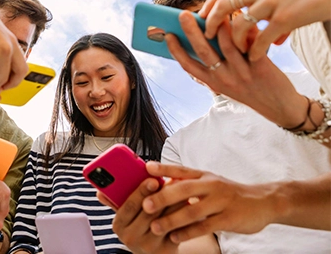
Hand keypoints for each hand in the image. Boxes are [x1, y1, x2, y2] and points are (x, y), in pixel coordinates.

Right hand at [97, 177, 178, 253]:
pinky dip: (183, 215)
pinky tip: (188, 202)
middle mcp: (131, 238)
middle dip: (161, 194)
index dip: (141, 191)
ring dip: (175, 201)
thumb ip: (116, 200)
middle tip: (171, 179)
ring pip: (164, 219)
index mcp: (118, 225)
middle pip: (148, 212)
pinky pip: (176, 230)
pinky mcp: (165, 251)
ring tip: (182, 186)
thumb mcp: (126, 215)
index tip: (152, 179)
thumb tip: (99, 193)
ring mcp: (148, 246)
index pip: (129, 205)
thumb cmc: (139, 225)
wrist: (154, 251)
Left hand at [141, 162, 280, 243]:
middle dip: (163, 197)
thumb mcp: (209, 182)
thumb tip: (163, 183)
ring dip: (172, 219)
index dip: (164, 168)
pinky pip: (205, 226)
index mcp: (204, 175)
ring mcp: (220, 201)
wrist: (262, 202)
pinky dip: (188, 233)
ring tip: (155, 227)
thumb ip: (189, 183)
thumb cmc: (228, 193)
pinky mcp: (229, 218)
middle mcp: (211, 185)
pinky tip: (175, 238)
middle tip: (145, 205)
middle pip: (183, 188)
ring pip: (192, 210)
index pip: (181, 169)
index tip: (147, 168)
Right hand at [165, 11, 308, 127]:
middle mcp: (224, 79)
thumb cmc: (250, 89)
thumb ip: (214, 65)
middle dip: (191, 32)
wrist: (280, 107)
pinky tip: (240, 18)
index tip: (167, 35)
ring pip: (226, 45)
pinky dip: (243, 30)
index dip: (176, 50)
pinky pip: (249, 45)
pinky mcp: (260, 68)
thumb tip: (202, 35)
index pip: (188, 66)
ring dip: (219, 26)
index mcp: (212, 82)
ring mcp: (241, 74)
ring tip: (216, 11)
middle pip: (203, 52)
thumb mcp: (226, 83)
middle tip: (182, 14)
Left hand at [199, 0, 330, 60]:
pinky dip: (255, 51)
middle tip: (206, 36)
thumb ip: (276, 14)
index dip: (209, 3)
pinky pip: (262, 38)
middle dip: (210, 22)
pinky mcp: (286, 17)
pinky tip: (255, 58)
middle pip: (223, 4)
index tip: (201, 15)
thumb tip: (274, 39)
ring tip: (235, 52)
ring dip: (233, 42)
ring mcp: (272, 3)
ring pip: (238, 24)